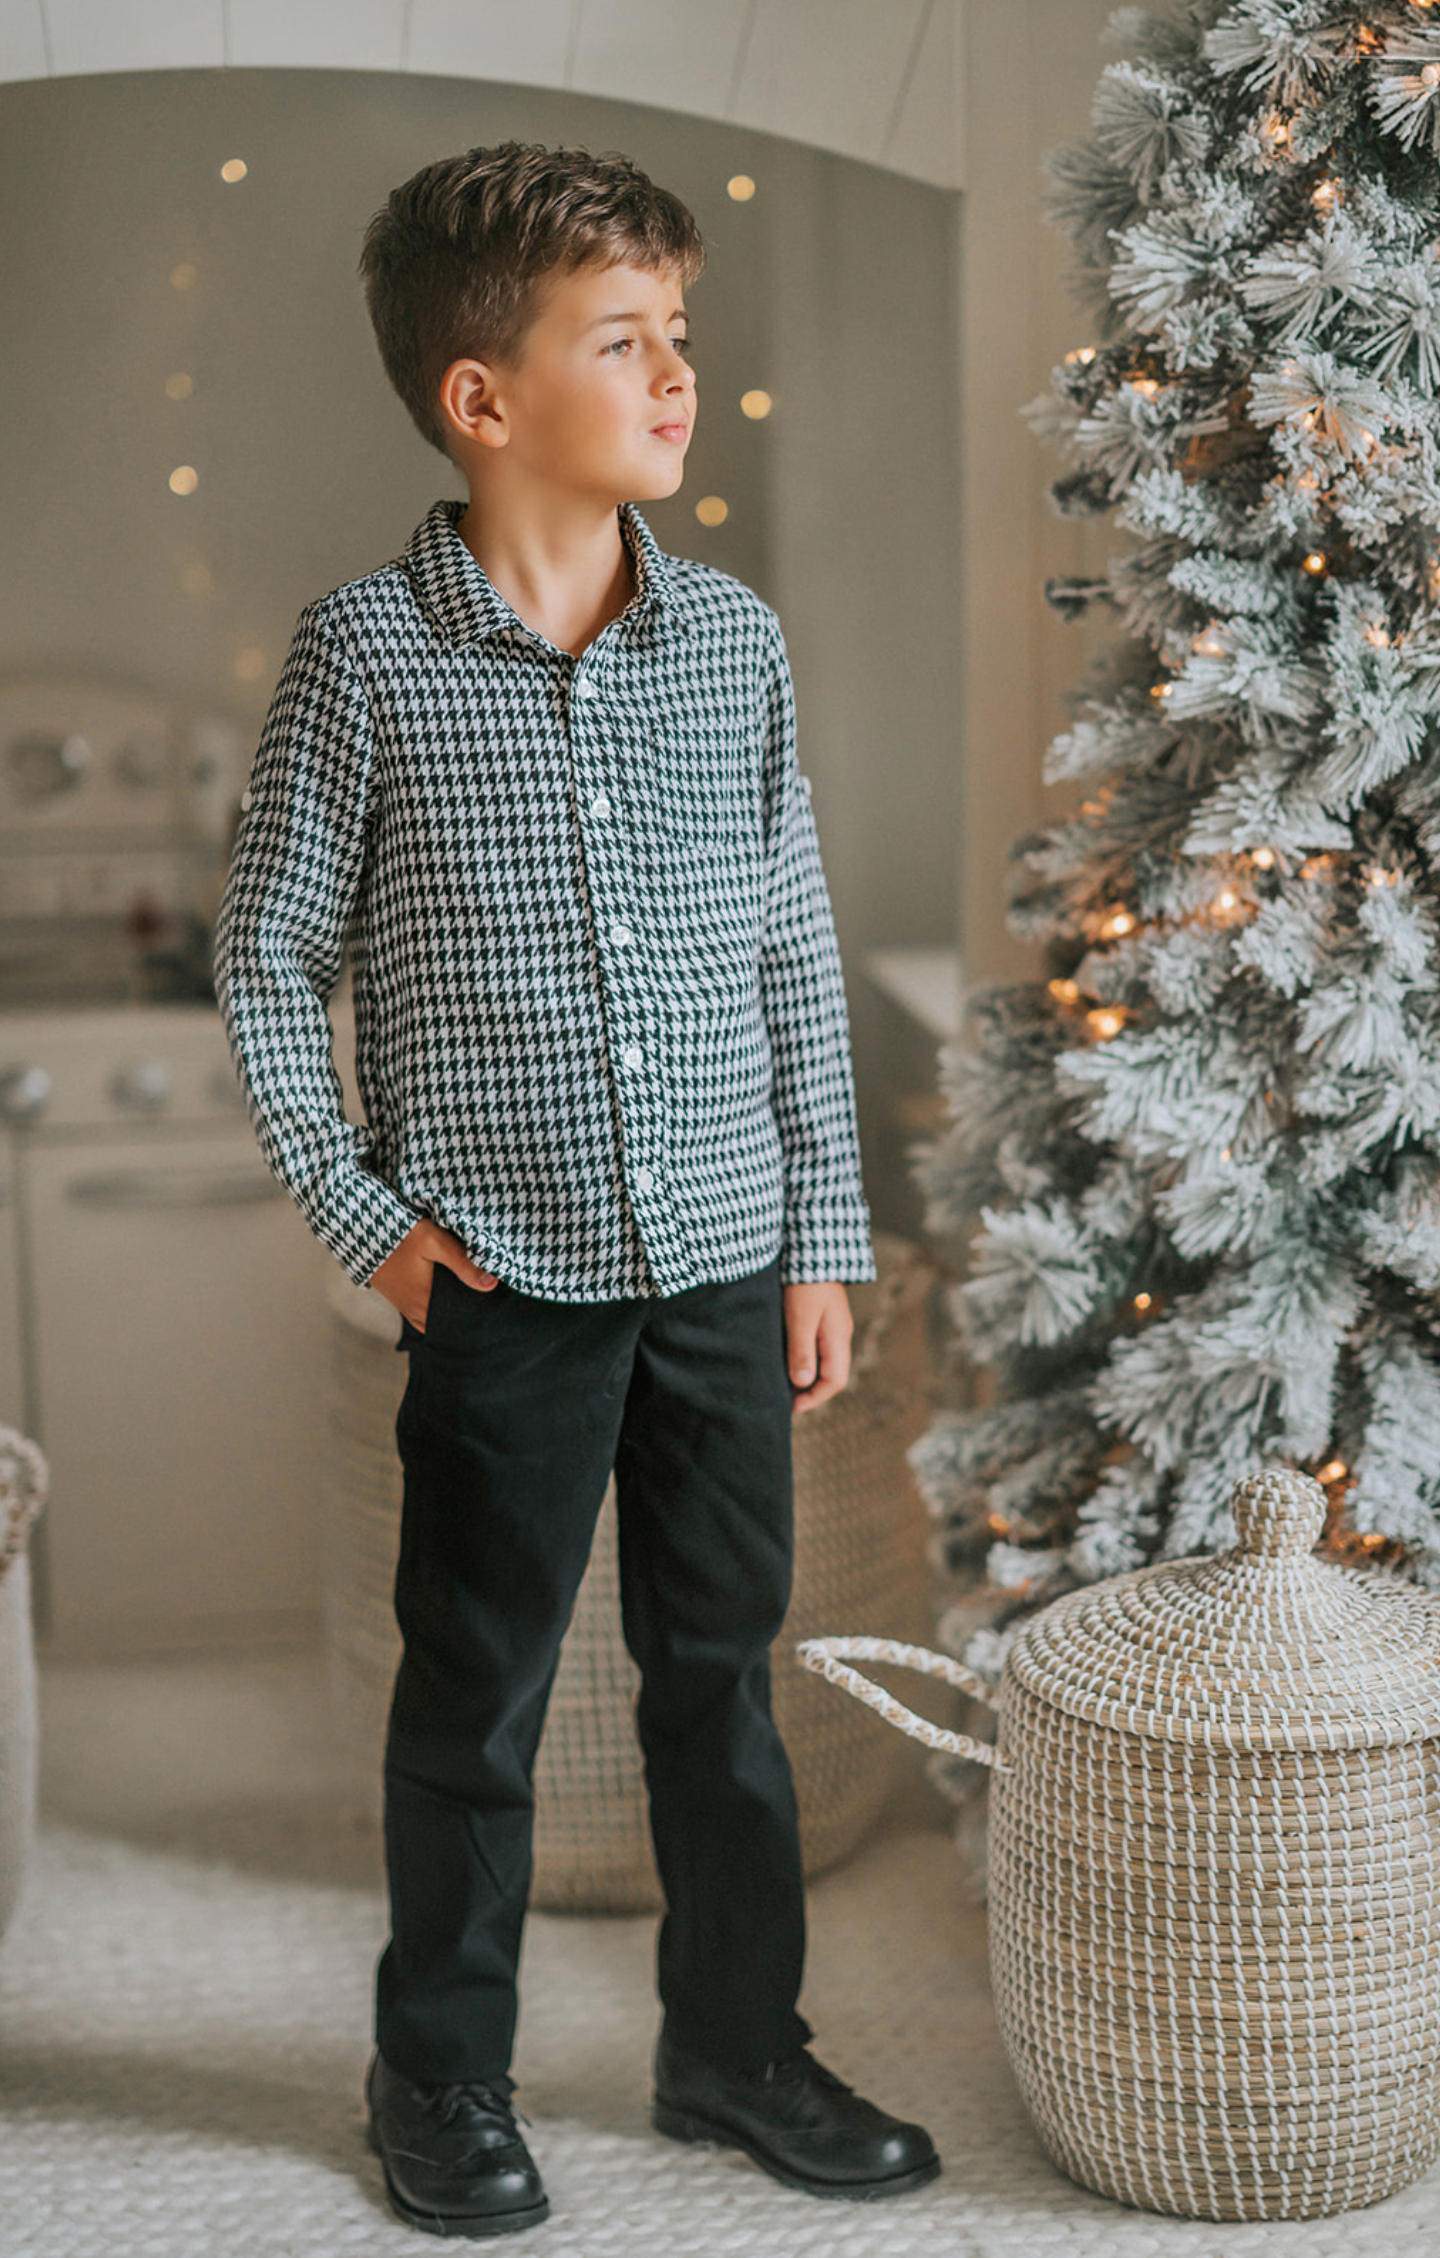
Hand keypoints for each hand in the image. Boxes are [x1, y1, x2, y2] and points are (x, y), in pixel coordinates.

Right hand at [368, 1219, 497, 1331]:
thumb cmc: (396, 1234)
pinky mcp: (401, 1298)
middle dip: (469, 1310)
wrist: (357, 1228)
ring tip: (471, 1290)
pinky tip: (450, 1285)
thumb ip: (462, 1262)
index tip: (496, 1306)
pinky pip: (427, 1308)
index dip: (480, 1315)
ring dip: (453, 1305)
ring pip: (439, 1315)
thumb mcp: (432, 1241)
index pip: (461, 1322)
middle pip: (451, 1320)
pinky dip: (440, 1301)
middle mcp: (416, 1313)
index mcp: (426, 1305)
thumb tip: (492, 1284)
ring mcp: (406, 1307)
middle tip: (490, 1298)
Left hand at [783, 1281, 852, 1416]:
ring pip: (824, 1361)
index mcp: (838, 1337)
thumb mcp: (800, 1318)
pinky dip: (805, 1359)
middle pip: (831, 1374)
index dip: (814, 1398)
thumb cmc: (806, 1281)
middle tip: (786, 1400)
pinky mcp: (822, 1316)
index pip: (834, 1381)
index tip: (793, 1407)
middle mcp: (839, 1334)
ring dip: (807, 1376)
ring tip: (784, 1384)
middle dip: (811, 1391)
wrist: (813, 1247)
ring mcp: (832, 1325)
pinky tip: (787, 1360)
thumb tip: (803, 1384)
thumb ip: (802, 1351)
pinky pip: (817, 1347)